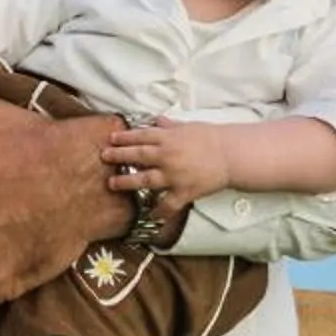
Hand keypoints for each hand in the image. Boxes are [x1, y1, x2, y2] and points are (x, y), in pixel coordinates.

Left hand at [104, 116, 231, 207]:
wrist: (231, 155)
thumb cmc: (211, 138)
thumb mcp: (188, 126)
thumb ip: (169, 125)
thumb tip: (155, 120)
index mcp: (168, 138)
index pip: (141, 135)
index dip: (124, 137)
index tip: (111, 139)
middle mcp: (167, 156)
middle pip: (138, 155)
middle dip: (119, 156)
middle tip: (104, 157)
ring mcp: (174, 175)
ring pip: (146, 180)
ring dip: (127, 182)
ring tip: (112, 184)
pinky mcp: (184, 191)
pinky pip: (169, 204)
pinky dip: (159, 211)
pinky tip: (150, 214)